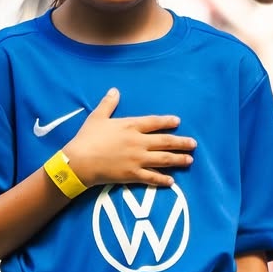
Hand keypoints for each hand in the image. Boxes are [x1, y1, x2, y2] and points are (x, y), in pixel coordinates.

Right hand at [64, 89, 196, 187]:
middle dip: (181, 142)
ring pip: (163, 159)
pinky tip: (172, 181)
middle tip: (194, 144)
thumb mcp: (97, 117)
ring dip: (178, 160)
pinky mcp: (132, 175)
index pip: (154, 122)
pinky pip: (151, 177)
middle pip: (165, 141)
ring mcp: (137, 159)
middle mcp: (138, 142)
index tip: (178, 122)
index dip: (167, 121)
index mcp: (131, 126)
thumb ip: (108, 104)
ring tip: (189, 160)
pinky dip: (162, 179)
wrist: (79, 162)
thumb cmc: (87, 138)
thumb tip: (114, 90)